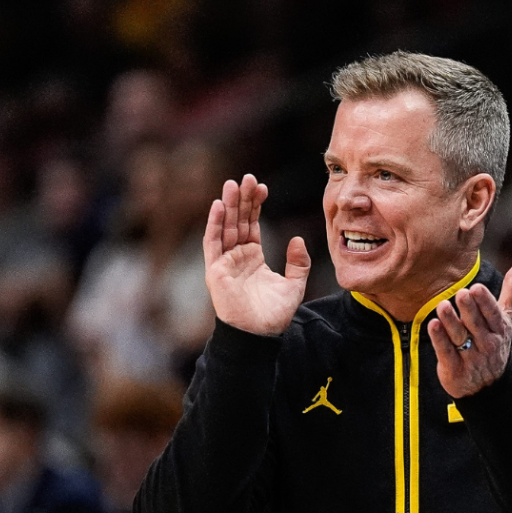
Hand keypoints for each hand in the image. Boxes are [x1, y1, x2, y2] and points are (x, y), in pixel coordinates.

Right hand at [204, 174, 310, 335]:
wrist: (261, 335)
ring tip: (232, 184)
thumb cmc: (274, 315)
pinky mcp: (215, 271)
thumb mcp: (294, 284)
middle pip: (238, 221)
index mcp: (252, 257)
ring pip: (225, 227)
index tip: (262, 187)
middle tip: (247, 177)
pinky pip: (212, 243)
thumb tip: (298, 238)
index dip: (256, 205)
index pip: (252, 224)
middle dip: (242, 199)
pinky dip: (214, 224)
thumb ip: (299, 262)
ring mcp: (224, 263)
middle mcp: (236, 257)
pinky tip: (219, 205)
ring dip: (228, 205)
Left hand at [428, 259, 511, 397]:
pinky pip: (446, 352)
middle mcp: (487, 343)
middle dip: (469, 309)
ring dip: (451, 321)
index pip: (493, 314)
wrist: (488, 386)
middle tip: (462, 294)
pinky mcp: (454, 369)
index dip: (484, 302)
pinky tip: (432, 325)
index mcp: (499, 329)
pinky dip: (439, 339)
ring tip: (442, 306)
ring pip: (459, 337)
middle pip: (476, 324)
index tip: (476, 288)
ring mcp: (471, 357)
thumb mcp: (507, 317)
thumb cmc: (494, 341)